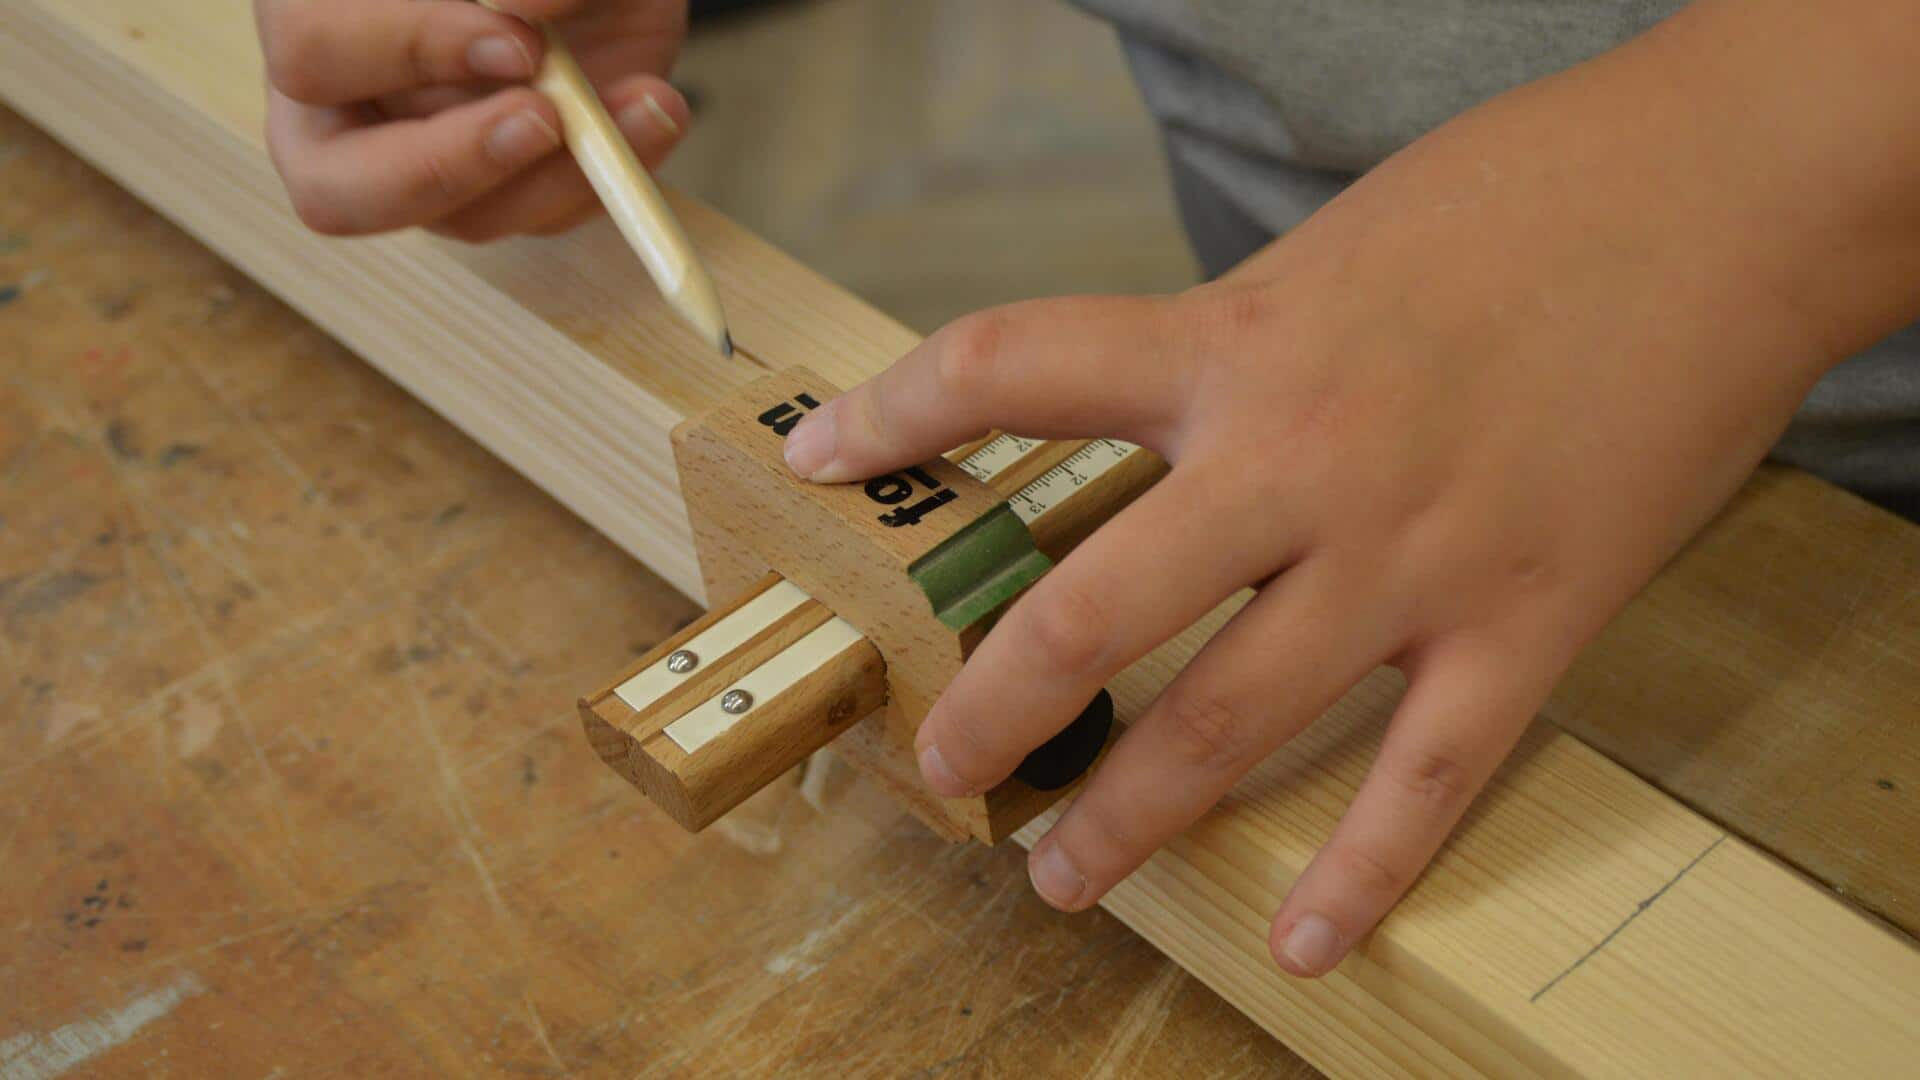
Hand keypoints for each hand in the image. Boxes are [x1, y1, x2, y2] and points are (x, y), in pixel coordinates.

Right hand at [255, 0, 689, 240]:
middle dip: (449, 165)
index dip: (411, 50)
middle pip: (336, 190)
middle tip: (544, 119)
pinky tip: (655, 114)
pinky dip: (610, 177)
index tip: (518, 43)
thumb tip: (523, 10)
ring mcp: (419, 164)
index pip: (314, 50)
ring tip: (644, 103)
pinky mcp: (501, 191)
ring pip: (461, 219)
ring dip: (561, 176)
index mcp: (314, 12)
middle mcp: (344, 106)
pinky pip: (542, 216)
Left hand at [777, 5, 1884, 976]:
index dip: (896, 412)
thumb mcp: (1334, 245)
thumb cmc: (1531, 195)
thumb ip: (1240, 341)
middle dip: (995, 705)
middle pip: (1091, 607)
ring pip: (1232, 718)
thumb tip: (1167, 411)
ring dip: (1132, 815)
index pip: (1014, 364)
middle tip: (941, 767)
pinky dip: (1362, 872)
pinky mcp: (1529, 615)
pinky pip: (1426, 777)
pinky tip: (1303, 938)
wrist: (1731, 192)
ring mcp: (1411, 552)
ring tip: (1064, 879)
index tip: (820, 451)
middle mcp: (1299, 458)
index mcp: (1238, 341)